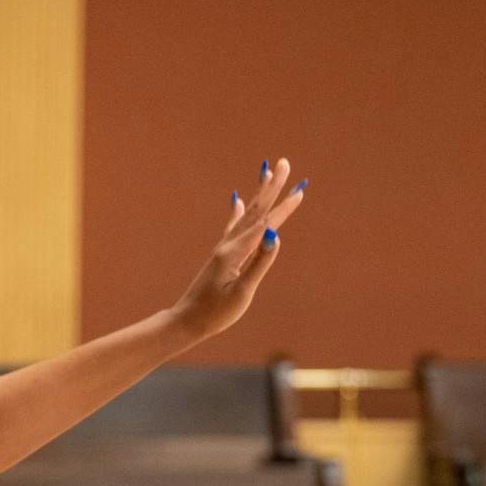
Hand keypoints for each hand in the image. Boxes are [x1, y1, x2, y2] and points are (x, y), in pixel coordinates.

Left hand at [167, 157, 307, 344]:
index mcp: (235, 252)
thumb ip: (259, 263)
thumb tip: (274, 236)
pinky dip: (237, 212)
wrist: (186, 322)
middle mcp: (228, 245)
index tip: (300, 191)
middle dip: (271, 187)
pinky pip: (232, 227)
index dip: (283, 208)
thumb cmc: (215, 313)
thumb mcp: (241, 291)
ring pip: (245, 215)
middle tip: (283, 163)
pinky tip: (235, 201)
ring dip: (259, 195)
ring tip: (266, 173)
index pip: (265, 225)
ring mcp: (223, 249)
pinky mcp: (220, 256)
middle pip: (254, 211)